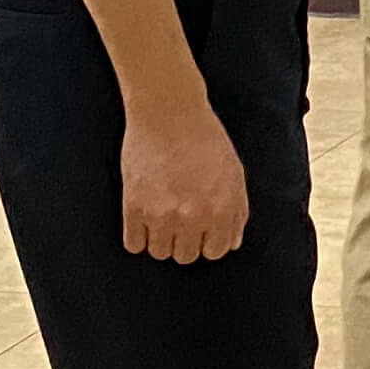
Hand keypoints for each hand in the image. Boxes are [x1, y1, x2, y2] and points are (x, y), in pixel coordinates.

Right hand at [120, 104, 248, 262]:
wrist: (168, 113)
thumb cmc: (204, 139)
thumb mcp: (233, 174)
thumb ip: (236, 212)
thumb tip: (231, 243)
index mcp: (221, 209)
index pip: (216, 251)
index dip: (209, 240)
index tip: (201, 229)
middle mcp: (193, 217)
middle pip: (186, 256)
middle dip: (184, 240)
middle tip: (179, 218)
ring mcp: (161, 215)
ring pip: (159, 253)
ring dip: (160, 239)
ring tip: (161, 215)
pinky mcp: (133, 208)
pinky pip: (133, 244)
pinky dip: (138, 235)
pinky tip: (143, 217)